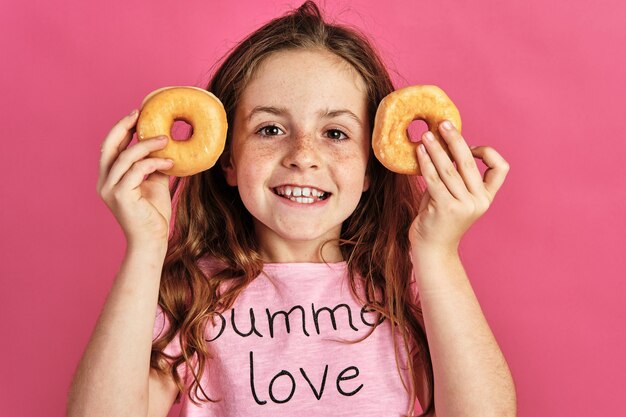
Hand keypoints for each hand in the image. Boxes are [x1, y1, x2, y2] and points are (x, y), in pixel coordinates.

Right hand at [97, 109, 174, 247]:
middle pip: (108, 146)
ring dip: (147, 145)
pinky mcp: (120, 196)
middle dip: (123, 127)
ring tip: (166, 139)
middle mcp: (105, 182)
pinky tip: (170, 162)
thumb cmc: (153, 213)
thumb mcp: (154, 182)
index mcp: (109, 178)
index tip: (137, 114)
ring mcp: (110, 189)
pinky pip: (137, 171)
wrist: (152, 240)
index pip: (110, 147)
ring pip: (125, 157)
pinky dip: (154, 163)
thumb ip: (152, 164)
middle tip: (141, 114)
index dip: (121, 129)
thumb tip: (164, 143)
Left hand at [409, 120, 509, 253]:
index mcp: (486, 198)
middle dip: (455, 139)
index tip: (469, 147)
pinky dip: (426, 163)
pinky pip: (434, 179)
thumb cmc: (438, 220)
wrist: (432, 251)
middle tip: (443, 124)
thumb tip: (440, 145)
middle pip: (469, 163)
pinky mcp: (446, 209)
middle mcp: (479, 202)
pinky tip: (418, 152)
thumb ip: (451, 176)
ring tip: (425, 135)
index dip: (487, 153)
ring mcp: (464, 206)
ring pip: (449, 169)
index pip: (501, 169)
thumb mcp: (451, 196)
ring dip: (436, 148)